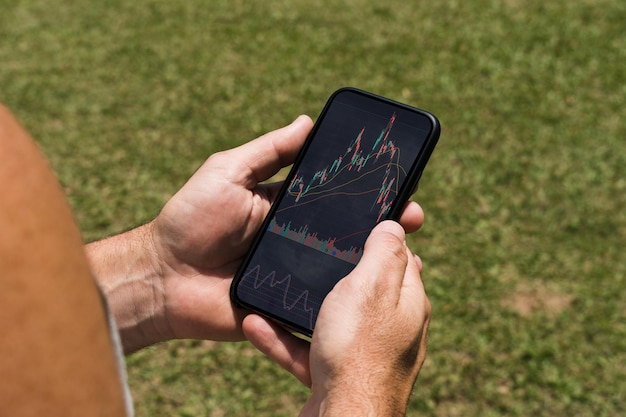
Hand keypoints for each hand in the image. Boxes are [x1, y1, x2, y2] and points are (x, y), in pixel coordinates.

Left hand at [89, 115, 424, 351]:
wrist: (163, 278)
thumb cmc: (189, 220)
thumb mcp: (228, 173)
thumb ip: (268, 151)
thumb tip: (307, 120)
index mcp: (287, 207)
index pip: (335, 196)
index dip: (365, 190)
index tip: (396, 182)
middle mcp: (296, 239)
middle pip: (347, 232)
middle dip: (381, 225)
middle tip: (412, 218)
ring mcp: (294, 274)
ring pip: (342, 268)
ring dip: (372, 261)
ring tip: (406, 255)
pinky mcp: (288, 306)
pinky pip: (323, 304)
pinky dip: (348, 300)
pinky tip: (377, 294)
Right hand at [243, 220, 430, 415]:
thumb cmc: (359, 352)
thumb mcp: (371, 287)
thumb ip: (384, 253)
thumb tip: (395, 225)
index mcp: (405, 301)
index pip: (400, 258)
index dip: (379, 237)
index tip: (354, 221)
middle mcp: (390, 327)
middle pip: (362, 288)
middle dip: (334, 271)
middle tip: (306, 250)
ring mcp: (363, 354)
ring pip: (329, 319)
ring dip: (298, 305)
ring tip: (272, 287)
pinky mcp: (337, 376)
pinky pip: (308, 350)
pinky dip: (284, 339)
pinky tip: (254, 326)